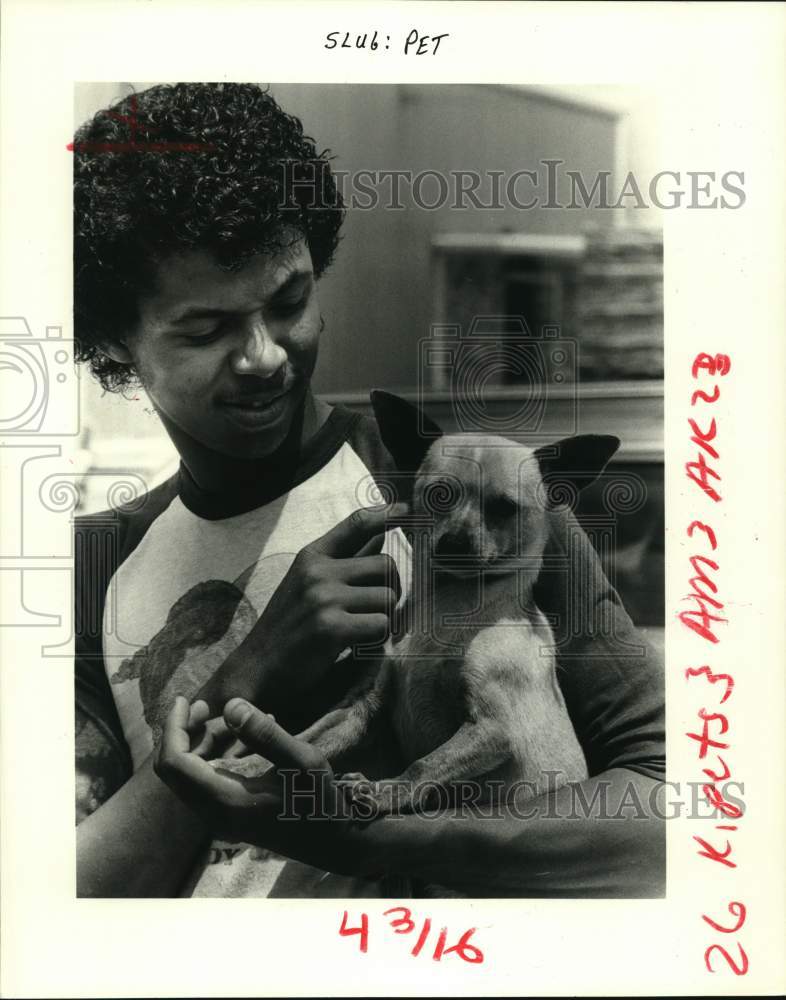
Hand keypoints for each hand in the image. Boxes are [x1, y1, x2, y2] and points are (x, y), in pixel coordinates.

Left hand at [155, 696, 376, 875]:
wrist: (331, 840)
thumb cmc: (319, 801)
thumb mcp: (303, 761)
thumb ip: (265, 734)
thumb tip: (230, 705)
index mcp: (225, 800)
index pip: (175, 764)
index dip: (174, 728)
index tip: (187, 700)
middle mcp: (213, 812)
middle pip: (176, 768)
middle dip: (187, 732)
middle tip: (208, 706)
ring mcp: (219, 816)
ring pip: (192, 772)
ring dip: (205, 741)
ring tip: (238, 720)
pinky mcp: (229, 813)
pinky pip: (208, 779)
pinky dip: (219, 754)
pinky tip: (248, 736)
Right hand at [197, 503, 405, 719]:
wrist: (255, 668)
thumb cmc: (288, 627)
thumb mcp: (308, 584)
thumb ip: (343, 561)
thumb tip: (381, 535)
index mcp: (311, 556)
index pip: (356, 523)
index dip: (386, 514)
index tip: (409, 511)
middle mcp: (317, 571)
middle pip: (386, 565)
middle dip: (394, 589)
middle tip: (382, 610)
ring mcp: (323, 598)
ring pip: (388, 597)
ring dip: (386, 618)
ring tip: (365, 631)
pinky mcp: (331, 628)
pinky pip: (381, 625)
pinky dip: (378, 639)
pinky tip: (357, 645)